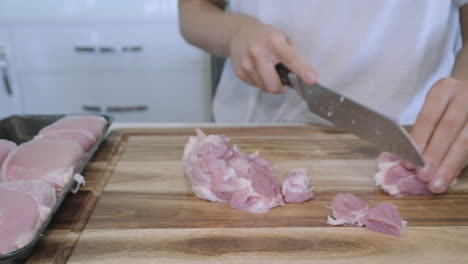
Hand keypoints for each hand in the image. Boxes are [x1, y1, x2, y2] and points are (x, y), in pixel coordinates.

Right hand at [229, 22, 316, 92]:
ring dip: (271, 84)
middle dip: (282, 87)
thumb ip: (293, 55)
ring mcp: (246, 64)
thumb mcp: (283, 38)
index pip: (290, 59)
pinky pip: (257, 86)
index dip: (302, 70)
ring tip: (269, 70)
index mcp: (273, 42)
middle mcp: (258, 53)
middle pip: (274, 85)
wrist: (239, 33)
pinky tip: (259, 70)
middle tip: (283, 79)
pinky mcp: (239, 73)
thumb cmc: (266, 36)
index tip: (312, 79)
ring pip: (265, 88)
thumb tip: (303, 75)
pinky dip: (262, 82)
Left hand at [410, 77, 467, 192]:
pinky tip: (453, 177)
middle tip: (423, 176)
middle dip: (435, 154)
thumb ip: (425, 132)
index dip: (419, 140)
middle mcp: (465, 94)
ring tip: (437, 184)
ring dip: (450, 164)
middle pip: (449, 127)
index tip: (409, 162)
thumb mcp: (435, 111)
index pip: (429, 116)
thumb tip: (406, 162)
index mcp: (444, 89)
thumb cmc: (448, 108)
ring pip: (467, 139)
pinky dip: (463, 163)